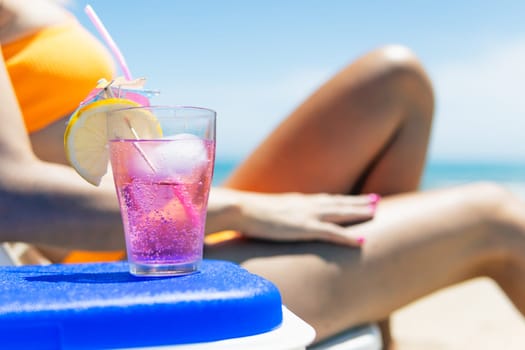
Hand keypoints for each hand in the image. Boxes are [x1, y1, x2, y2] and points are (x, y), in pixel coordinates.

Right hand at [234, 191, 379, 245]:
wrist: (241, 209)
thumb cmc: (247, 213)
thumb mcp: (264, 213)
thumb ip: (273, 215)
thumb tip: (271, 221)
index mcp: (297, 201)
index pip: (325, 199)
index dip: (342, 199)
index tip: (354, 198)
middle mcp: (306, 204)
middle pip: (338, 202)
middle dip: (358, 202)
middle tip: (376, 200)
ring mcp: (307, 215)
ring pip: (340, 212)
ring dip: (359, 211)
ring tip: (376, 210)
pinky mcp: (305, 228)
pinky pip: (332, 233)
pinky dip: (348, 237)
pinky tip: (361, 241)